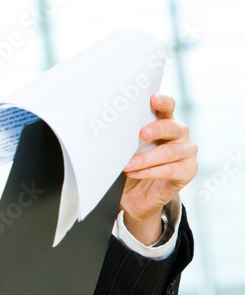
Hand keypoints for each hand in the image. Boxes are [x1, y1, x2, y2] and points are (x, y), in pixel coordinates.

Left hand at [120, 94, 197, 243]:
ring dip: (145, 158)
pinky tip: (135, 173)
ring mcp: (187, 152)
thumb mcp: (125, 150)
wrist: (136, 196)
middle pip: (173, 127)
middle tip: (141, 134)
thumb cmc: (131, 166)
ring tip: (127, 165)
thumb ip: (125, 138)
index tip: (153, 98)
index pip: (168, 107)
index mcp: (164, 123)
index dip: (163, 102)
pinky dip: (150, 172)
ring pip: (170, 151)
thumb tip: (106, 130)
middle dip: (156, 129)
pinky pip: (170, 170)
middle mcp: (179, 135)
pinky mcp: (188, 171)